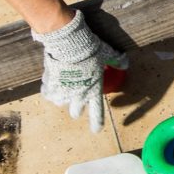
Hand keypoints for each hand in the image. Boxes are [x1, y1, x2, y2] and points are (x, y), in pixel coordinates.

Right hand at [34, 11, 127, 132]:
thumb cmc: (91, 49)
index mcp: (93, 90)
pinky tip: (51, 82)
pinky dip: (49, 89)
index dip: (97, 123)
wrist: (69, 44)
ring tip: (63, 89)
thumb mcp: (107, 54)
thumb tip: (125, 63)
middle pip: (75, 112)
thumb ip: (116, 60)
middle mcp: (78, 95)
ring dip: (62, 98)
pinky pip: (47, 92)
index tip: (96, 130)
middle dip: (76, 109)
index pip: (97, 112)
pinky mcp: (50, 84)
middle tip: (76, 101)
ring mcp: (62, 91)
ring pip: (60, 103)